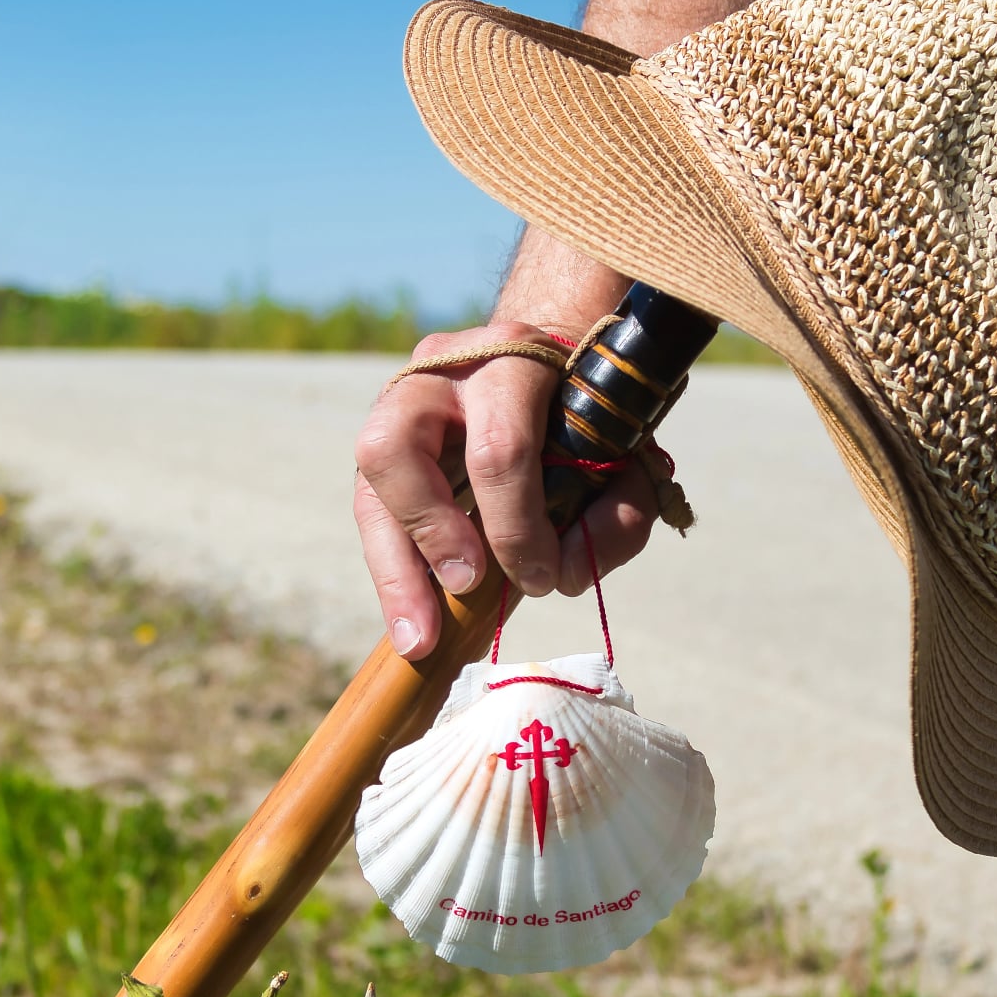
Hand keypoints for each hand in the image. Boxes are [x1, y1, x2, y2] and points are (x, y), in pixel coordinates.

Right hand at [354, 321, 660, 657]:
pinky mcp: (382, 444)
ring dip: (394, 569)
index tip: (542, 579)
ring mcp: (399, 404)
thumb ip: (619, 511)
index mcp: (511, 359)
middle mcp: (440, 373)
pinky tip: (412, 622)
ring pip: (370, 485)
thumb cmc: (587, 414)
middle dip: (431, 530)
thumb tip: (566, 575)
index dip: (517, 526)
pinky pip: (371, 511)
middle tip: (466, 587)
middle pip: (397, 448)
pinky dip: (393, 572)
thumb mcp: (626, 451)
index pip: (497, 449)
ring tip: (420, 637)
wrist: (550, 364)